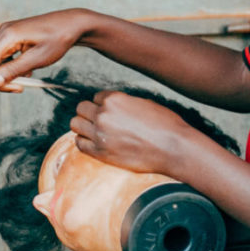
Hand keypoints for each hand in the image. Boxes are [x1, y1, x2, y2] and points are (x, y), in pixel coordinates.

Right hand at [0, 9, 93, 91]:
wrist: (73, 24)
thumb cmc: (58, 39)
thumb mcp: (37, 59)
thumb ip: (13, 71)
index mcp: (7, 36)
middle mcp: (3, 34)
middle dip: (1, 79)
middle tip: (19, 89)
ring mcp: (6, 35)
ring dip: (8, 74)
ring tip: (27, 77)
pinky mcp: (11, 38)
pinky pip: (4, 57)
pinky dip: (13, 67)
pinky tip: (27, 68)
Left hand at [70, 90, 204, 175]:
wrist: (173, 149)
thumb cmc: (165, 125)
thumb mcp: (144, 103)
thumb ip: (124, 103)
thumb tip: (114, 105)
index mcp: (114, 99)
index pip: (96, 97)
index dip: (103, 105)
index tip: (112, 113)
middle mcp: (103, 114)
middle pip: (81, 108)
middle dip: (89, 113)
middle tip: (100, 122)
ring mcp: (100, 134)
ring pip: (75, 124)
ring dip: (83, 126)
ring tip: (95, 132)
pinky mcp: (100, 153)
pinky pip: (79, 144)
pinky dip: (84, 142)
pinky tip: (94, 143)